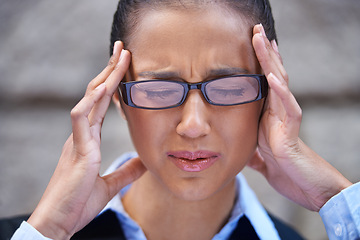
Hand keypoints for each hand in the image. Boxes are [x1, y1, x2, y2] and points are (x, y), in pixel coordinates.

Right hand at [27, 41, 146, 238]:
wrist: (60, 222)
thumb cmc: (78, 202)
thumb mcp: (110, 184)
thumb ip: (126, 171)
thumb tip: (143, 162)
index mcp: (90, 140)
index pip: (104, 105)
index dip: (114, 85)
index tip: (125, 67)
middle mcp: (84, 134)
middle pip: (98, 95)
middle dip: (110, 70)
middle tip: (123, 48)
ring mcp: (79, 139)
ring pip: (91, 99)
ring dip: (105, 77)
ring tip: (119, 56)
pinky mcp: (77, 149)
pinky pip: (81, 118)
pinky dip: (92, 101)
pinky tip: (104, 86)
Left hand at [248, 24, 351, 210]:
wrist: (305, 189)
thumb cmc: (287, 172)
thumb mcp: (262, 159)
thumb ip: (253, 151)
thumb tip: (243, 153)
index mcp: (270, 117)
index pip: (265, 84)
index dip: (260, 64)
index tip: (253, 44)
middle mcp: (279, 113)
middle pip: (272, 76)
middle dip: (264, 53)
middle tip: (256, 30)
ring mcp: (287, 120)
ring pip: (279, 83)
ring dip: (270, 61)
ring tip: (262, 38)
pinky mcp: (292, 131)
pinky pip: (287, 107)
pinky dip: (279, 90)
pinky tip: (271, 74)